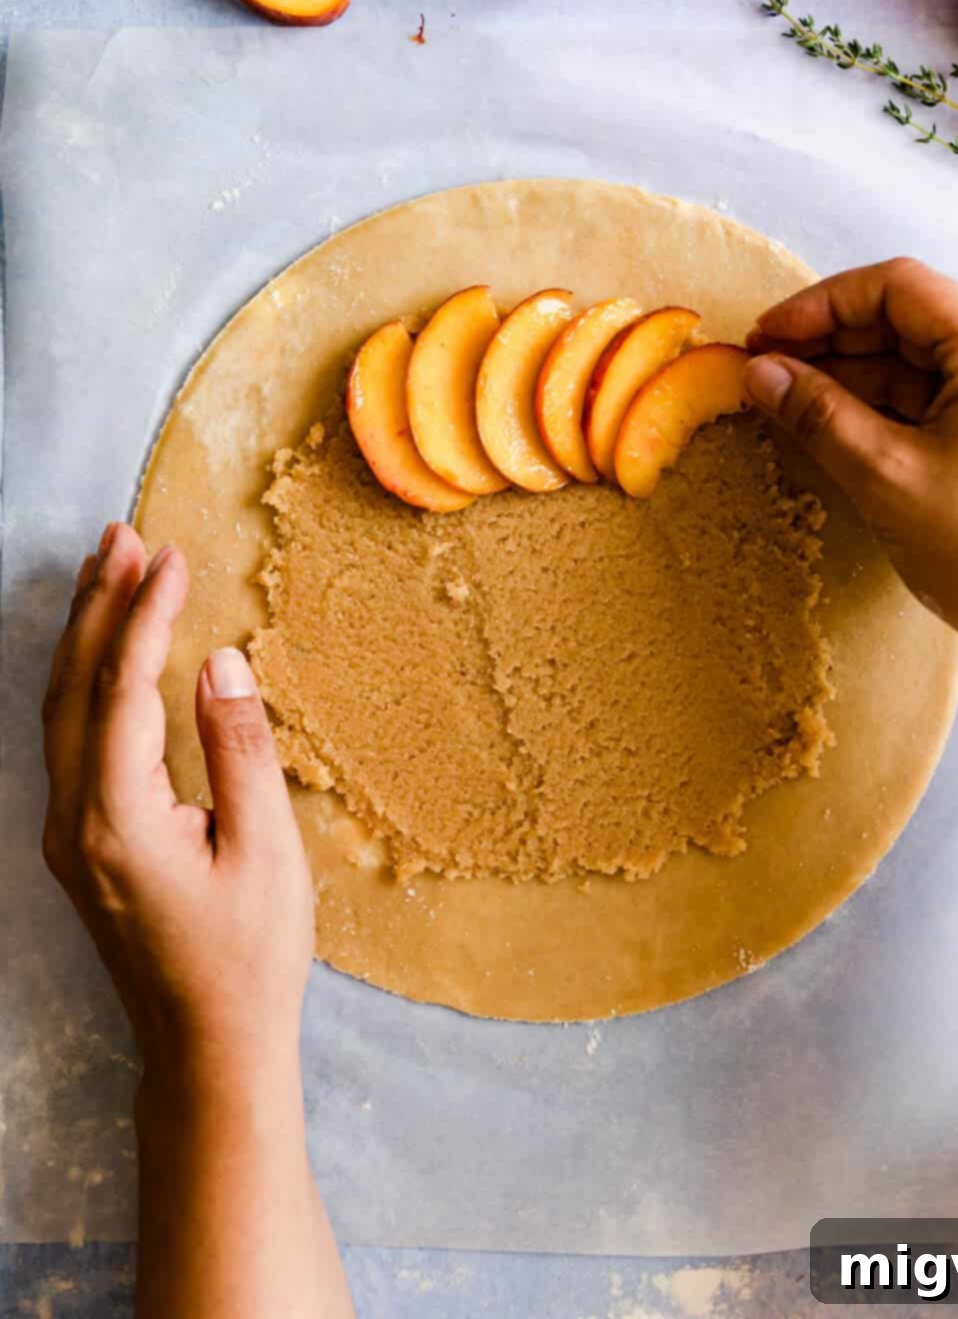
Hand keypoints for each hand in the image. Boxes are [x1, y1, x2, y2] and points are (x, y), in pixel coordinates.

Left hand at [41, 523, 312, 1082]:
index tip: (173, 555)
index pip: (123, 688)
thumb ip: (239, 749)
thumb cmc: (248, 960)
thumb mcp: (266, 852)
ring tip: (109, 572)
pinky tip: (106, 658)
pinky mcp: (79, 847)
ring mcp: (66, 836)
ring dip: (84, 638)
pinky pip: (69, 740)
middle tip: (121, 536)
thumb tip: (220, 662)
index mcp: (116, 819)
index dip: (146, 615)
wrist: (207, 1052)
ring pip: (61, 712)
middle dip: (96, 606)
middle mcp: (72, 822)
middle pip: (72, 688)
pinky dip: (87, 683)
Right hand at [744, 257, 957, 661]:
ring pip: (917, 359)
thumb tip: (758, 371)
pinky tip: (830, 423)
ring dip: (850, 374)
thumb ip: (816, 413)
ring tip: (785, 400)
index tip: (764, 338)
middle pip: (907, 318)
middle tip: (764, 369)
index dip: (819, 305)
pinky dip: (881, 405)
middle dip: (830, 340)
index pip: (898, 288)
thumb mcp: (885, 476)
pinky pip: (935, 396)